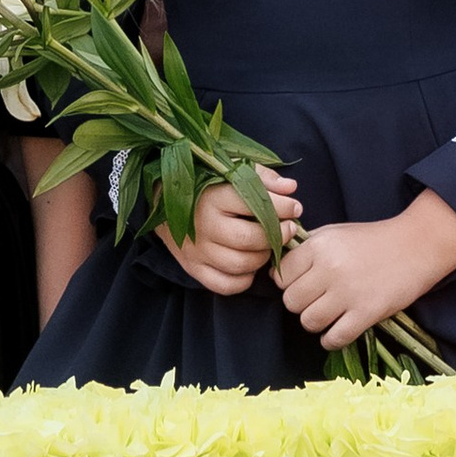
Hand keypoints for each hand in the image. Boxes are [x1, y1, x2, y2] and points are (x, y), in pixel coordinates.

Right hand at [164, 171, 298, 296]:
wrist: (161, 199)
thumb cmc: (203, 183)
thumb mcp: (230, 171)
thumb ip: (262, 177)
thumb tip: (291, 189)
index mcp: (212, 197)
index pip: (255, 205)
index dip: (282, 207)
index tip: (294, 207)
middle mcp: (202, 226)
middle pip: (249, 240)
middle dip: (277, 235)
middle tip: (288, 229)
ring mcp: (196, 251)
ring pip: (240, 265)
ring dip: (262, 257)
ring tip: (268, 246)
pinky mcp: (192, 268)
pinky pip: (225, 285)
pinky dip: (243, 279)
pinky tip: (249, 265)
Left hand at [275, 196, 455, 350]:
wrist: (416, 246)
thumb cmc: (373, 239)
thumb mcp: (335, 232)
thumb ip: (307, 249)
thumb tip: (279, 271)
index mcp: (319, 246)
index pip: (281, 276)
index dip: (287, 282)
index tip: (299, 283)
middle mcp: (329, 269)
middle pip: (291, 301)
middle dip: (300, 303)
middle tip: (315, 299)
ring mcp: (348, 293)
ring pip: (309, 322)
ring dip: (315, 322)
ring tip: (327, 315)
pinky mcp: (366, 313)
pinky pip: (334, 338)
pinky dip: (330, 340)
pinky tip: (335, 332)